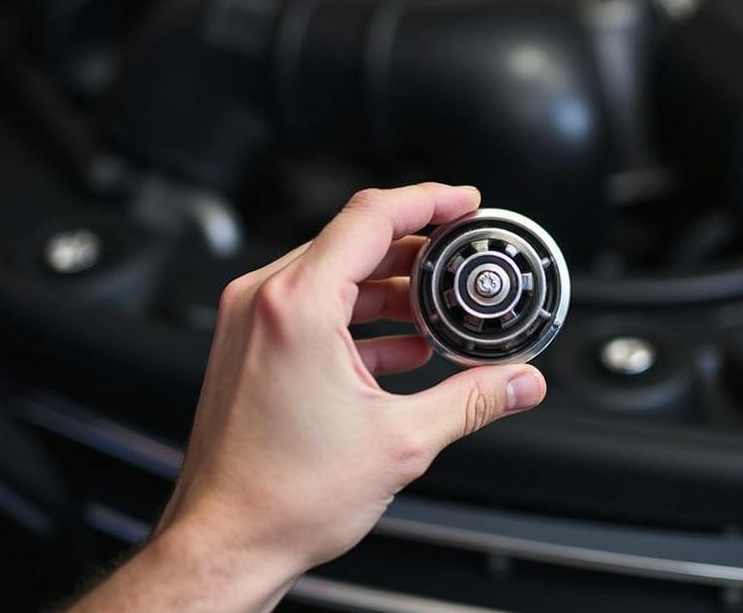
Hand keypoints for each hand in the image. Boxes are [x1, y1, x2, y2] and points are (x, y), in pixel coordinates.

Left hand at [150, 184, 546, 609]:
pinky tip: (401, 344)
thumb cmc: (282, 498)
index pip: (371, 216)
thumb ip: (472, 400)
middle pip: (354, 238)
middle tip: (460, 258)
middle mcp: (264, 299)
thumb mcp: (400, 442)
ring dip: (390, 283)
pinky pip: (314, 304)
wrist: (224, 543)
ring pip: (334, 271)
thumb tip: (518, 381)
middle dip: (416, 247)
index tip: (464, 202)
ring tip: (436, 309)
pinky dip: (360, 314)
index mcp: (297, 304)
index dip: (428, 200)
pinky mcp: (249, 342)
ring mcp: (251, 319)